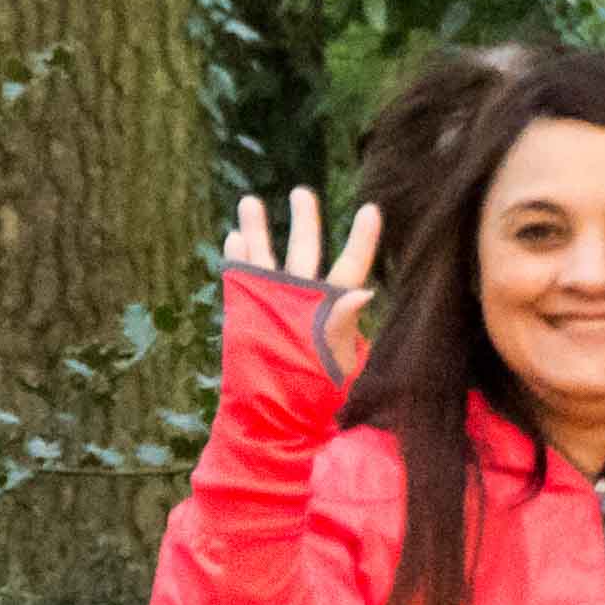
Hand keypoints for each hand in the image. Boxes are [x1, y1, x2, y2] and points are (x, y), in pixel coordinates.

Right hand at [230, 185, 383, 379]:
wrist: (272, 412)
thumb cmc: (312, 391)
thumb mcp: (333, 354)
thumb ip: (344, 322)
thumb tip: (362, 293)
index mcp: (332, 306)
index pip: (351, 264)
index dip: (362, 238)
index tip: (371, 209)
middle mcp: (303, 297)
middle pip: (306, 250)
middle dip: (304, 221)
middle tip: (301, 193)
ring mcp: (272, 302)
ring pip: (267, 256)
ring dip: (257, 229)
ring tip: (250, 201)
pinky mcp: (247, 311)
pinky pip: (242, 275)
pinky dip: (238, 255)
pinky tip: (234, 235)